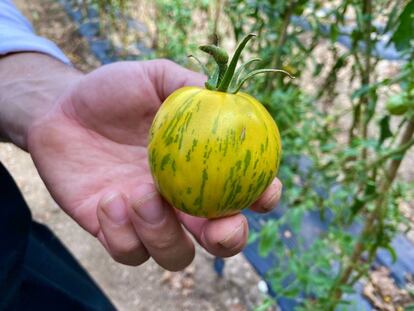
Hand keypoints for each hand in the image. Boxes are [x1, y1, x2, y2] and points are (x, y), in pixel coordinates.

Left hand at [27, 59, 281, 269]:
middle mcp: (180, 200)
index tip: (264, 190)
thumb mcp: (154, 77)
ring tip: (141, 193)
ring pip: (175, 254)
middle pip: (218, 237)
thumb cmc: (113, 92)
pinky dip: (122, 233)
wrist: (61, 110)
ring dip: (165, 234)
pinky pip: (128, 252)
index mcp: (198, 167)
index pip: (242, 190)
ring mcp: (148, 219)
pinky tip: (107, 199)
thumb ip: (190, 86)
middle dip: (228, 239)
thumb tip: (226, 95)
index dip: (262, 196)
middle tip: (220, 227)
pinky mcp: (114, 232)